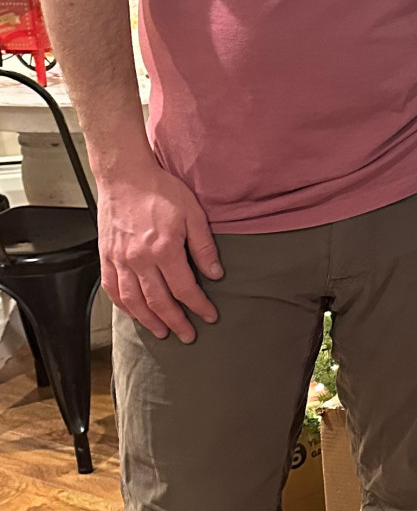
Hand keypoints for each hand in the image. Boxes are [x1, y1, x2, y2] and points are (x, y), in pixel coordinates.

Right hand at [98, 163, 221, 341]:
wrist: (125, 175)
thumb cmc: (159, 190)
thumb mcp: (193, 213)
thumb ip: (203, 246)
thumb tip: (215, 273)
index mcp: (164, 249)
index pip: (185, 289)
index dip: (199, 306)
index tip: (209, 316)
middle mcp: (139, 259)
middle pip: (159, 302)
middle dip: (176, 322)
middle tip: (188, 335)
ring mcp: (120, 259)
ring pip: (133, 301)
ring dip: (149, 321)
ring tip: (162, 332)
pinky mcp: (106, 256)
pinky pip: (112, 289)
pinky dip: (123, 306)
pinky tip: (134, 313)